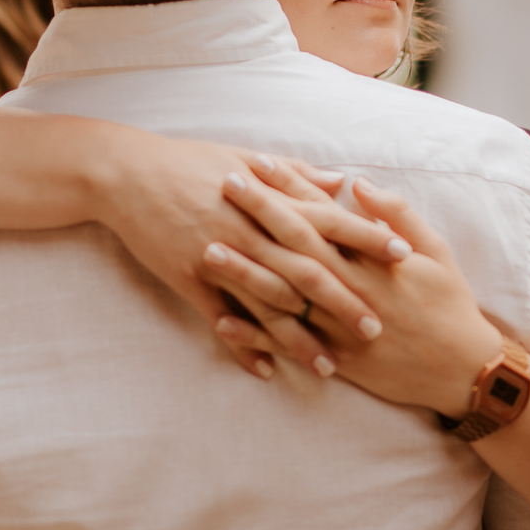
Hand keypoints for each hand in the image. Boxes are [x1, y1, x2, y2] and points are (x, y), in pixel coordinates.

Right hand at [101, 134, 407, 379]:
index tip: (402, 255)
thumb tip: (340, 182)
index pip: (329, 220)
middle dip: (344, 301)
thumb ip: (296, 175)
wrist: (127, 174)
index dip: (366, 238)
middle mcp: (249, 231)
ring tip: (329, 366)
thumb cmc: (190, 162)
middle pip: (307, 271)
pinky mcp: (188, 279)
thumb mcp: (245, 159)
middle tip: (378, 328)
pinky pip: (220, 320)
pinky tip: (264, 371)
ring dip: (299, 338)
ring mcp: (219, 257)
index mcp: (268, 200)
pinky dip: (242, 345)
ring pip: (267, 305)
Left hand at [213, 172, 503, 417]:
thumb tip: (360, 184)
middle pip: (295, 246)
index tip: (260, 164)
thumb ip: (397, 216)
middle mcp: (351, 289)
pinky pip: (286, 346)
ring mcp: (339, 327)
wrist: (463, 371)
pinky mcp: (334, 360)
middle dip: (259, 215)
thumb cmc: (450, 305)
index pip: (322, 213)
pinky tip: (220, 321)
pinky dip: (253, 335)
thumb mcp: (435, 251)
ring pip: (283, 296)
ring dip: (244, 271)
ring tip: (208, 248)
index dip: (291, 187)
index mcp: (372, 260)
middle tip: (224, 186)